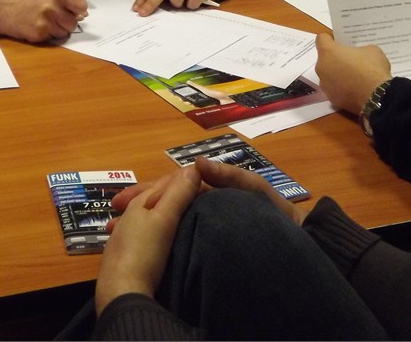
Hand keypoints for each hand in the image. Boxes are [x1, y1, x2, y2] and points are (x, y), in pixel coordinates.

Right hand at [0, 0, 86, 41]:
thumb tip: (80, 11)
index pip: (80, 6)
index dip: (79, 10)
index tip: (75, 12)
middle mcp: (52, 8)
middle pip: (73, 22)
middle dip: (67, 22)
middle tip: (57, 19)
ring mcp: (46, 23)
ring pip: (63, 32)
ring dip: (57, 29)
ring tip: (44, 22)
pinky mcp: (39, 35)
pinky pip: (51, 38)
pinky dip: (47, 35)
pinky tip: (36, 27)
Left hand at [95, 165, 200, 316]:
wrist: (122, 294)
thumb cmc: (144, 253)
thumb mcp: (164, 220)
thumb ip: (177, 194)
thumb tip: (193, 167)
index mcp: (139, 203)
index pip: (165, 182)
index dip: (186, 178)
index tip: (208, 179)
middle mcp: (127, 215)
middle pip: (153, 196)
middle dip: (172, 191)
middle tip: (197, 192)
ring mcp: (122, 236)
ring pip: (145, 214)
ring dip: (161, 209)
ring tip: (179, 212)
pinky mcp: (123, 257)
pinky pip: (141, 233)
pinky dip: (153, 228)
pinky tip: (157, 237)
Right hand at [109, 156, 304, 230]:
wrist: (298, 244)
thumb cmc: (277, 215)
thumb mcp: (255, 190)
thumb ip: (230, 175)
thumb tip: (195, 162)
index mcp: (210, 190)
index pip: (170, 187)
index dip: (145, 191)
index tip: (122, 203)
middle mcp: (203, 205)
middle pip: (162, 203)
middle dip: (136, 209)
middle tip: (112, 221)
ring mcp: (204, 224)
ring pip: (165, 221)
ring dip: (141, 224)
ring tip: (117, 233)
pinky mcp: (207, 243)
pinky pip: (176, 238)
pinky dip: (157, 240)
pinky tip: (141, 249)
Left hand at [314, 32, 391, 114]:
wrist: (377, 97)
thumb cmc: (373, 68)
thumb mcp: (372, 50)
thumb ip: (359, 49)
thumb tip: (358, 55)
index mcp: (328, 52)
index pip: (321, 38)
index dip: (330, 38)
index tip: (340, 41)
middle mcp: (321, 68)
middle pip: (325, 58)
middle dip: (335, 57)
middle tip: (350, 59)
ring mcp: (325, 85)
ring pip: (328, 75)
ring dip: (337, 73)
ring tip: (353, 76)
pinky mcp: (331, 98)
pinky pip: (334, 89)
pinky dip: (341, 88)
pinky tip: (354, 89)